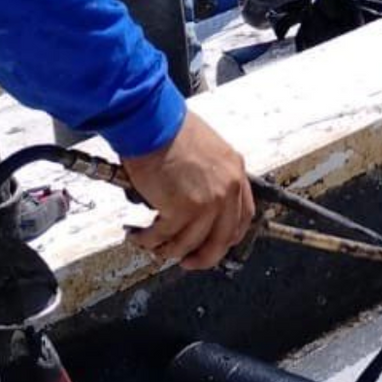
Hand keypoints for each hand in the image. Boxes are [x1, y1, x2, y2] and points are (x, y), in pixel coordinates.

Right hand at [120, 108, 254, 270]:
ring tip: (154, 246)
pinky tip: (139, 236)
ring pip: (190, 243)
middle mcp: (226, 190)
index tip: (215, 244)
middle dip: (203, 256)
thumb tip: (194, 198)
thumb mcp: (206, 148)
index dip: (227, 236)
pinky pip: (164, 237)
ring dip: (169, 251)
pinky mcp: (181, 209)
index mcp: (235, 172)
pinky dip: (149, 241)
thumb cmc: (170, 127)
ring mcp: (206, 202)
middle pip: (221, 239)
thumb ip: (209, 175)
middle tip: (188, 261)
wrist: (152, 120)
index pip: (243, 216)